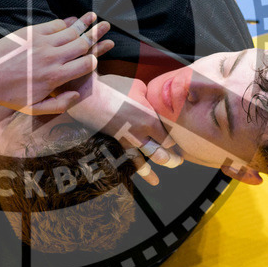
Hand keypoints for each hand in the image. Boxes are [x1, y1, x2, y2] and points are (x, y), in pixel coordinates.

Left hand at [0, 13, 112, 114]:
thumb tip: (78, 94)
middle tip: (107, 27)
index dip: (95, 58)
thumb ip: (60, 104)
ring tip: (94, 17)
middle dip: (96, 35)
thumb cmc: (10, 97)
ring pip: (69, 31)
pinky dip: (64, 23)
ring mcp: (41, 43)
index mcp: (55, 77)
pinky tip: (71, 20)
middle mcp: (51, 58)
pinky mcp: (30, 33)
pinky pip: (53, 25)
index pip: (85, 64)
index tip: (98, 54)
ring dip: (84, 23)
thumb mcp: (35, 109)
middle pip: (81, 44)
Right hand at [67, 73, 181, 185]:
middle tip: (179, 161)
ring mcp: (127, 141)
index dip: (174, 140)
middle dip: (172, 159)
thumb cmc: (114, 88)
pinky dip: (137, 171)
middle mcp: (140, 135)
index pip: (169, 137)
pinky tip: (145, 179)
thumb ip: (150, 99)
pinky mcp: (114, 144)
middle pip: (162, 154)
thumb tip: (154, 102)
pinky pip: (127, 161)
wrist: (89, 96)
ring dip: (153, 170)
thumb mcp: (139, 87)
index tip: (177, 138)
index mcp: (149, 120)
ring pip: (145, 163)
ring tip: (159, 178)